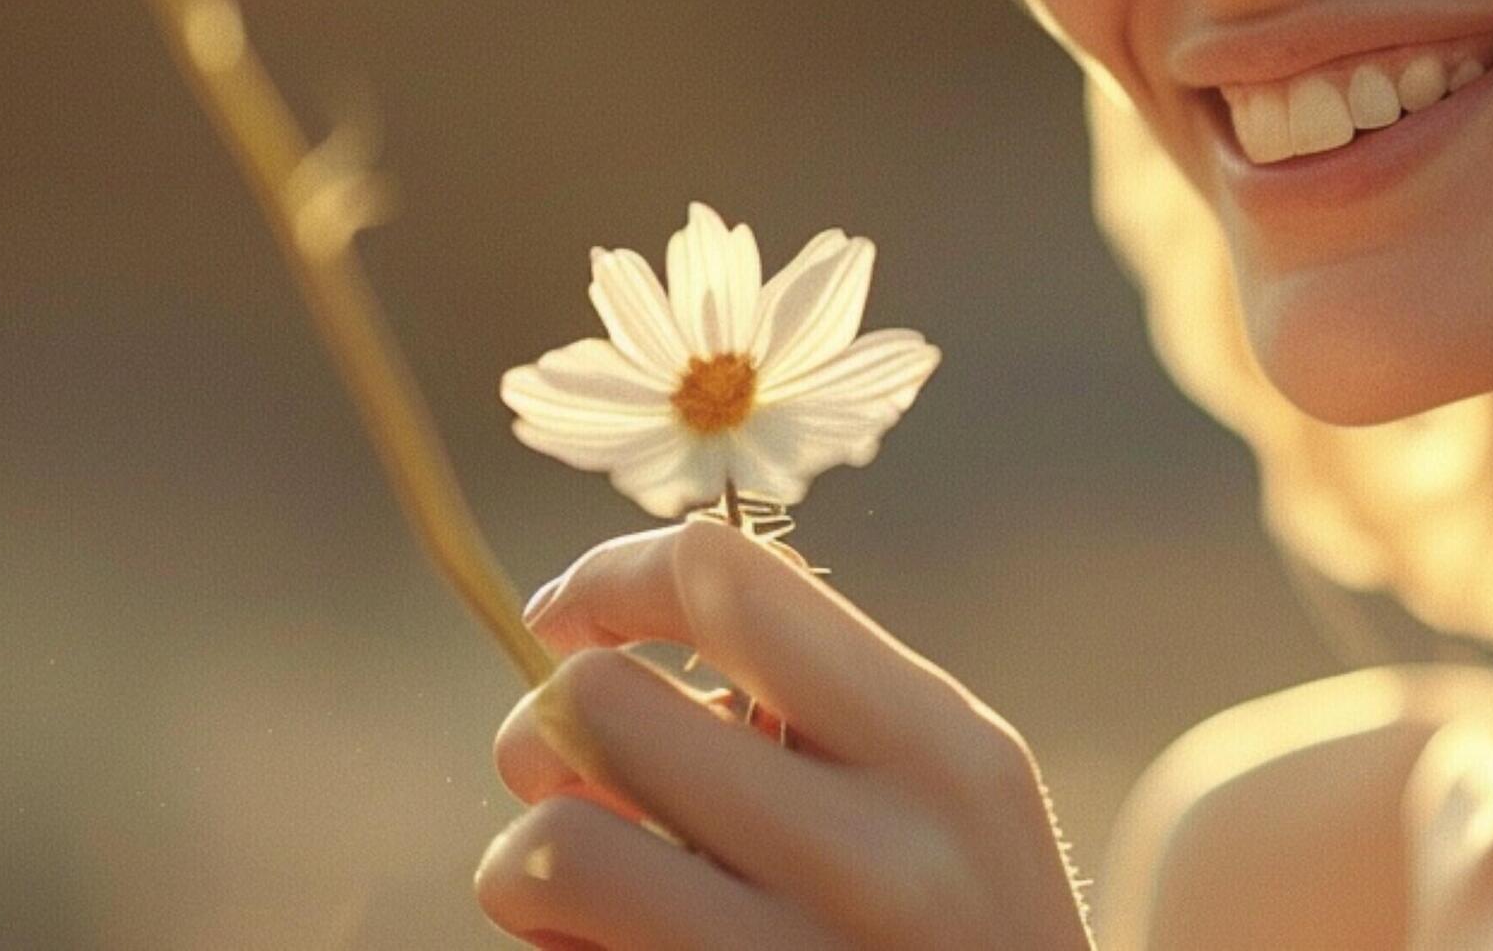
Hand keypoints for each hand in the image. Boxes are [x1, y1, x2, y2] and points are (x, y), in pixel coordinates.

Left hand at [477, 516, 1093, 949]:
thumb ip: (825, 704)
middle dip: (546, 731)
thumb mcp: (952, 797)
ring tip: (577, 876)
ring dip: (528, 853)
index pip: (726, 583)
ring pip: (551, 842)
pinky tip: (604, 949)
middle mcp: (877, 854)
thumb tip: (609, 634)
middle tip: (569, 773)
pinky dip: (550, 943)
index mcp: (941, 747)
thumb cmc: (964, 935)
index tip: (567, 618)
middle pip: (601, 702)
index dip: (610, 578)